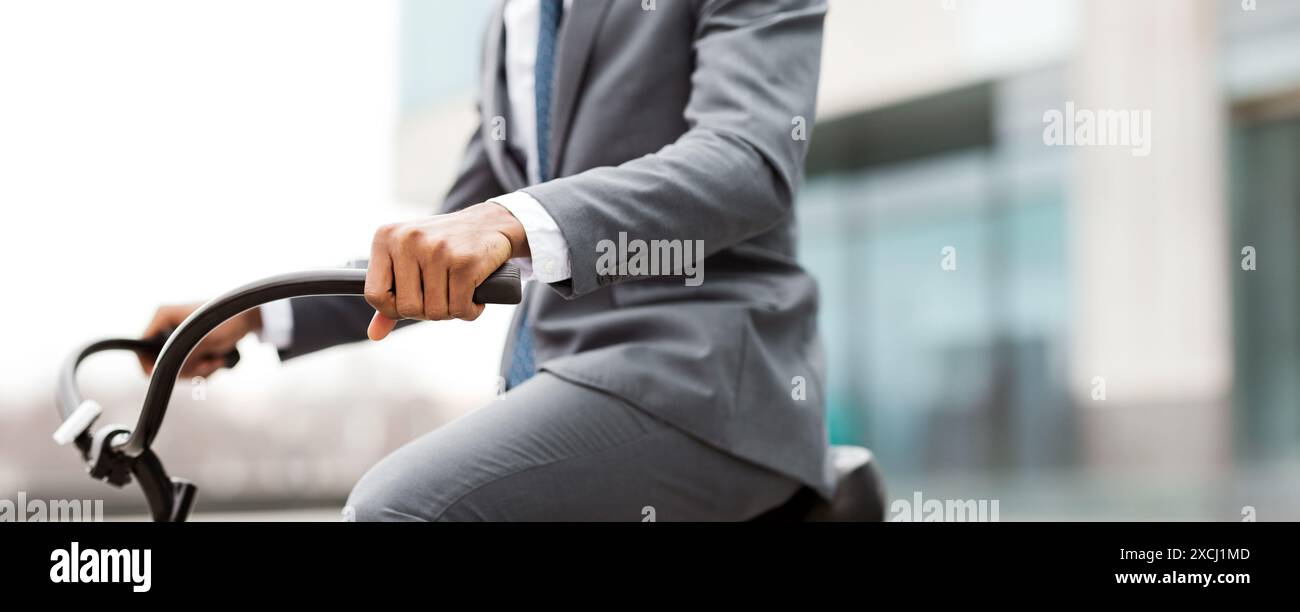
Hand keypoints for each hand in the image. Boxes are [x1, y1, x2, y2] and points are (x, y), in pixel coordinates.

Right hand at [138, 303, 260, 377]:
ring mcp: (176, 338)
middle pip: (160, 362)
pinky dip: (203, 369)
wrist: (248, 319)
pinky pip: (188, 368)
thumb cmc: (229, 320)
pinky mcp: (188, 347)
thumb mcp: (207, 339)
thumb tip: (168, 369)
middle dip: (185, 369)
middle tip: (207, 364)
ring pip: (176, 368)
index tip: (168, 376)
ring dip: (198, 371)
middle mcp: (166, 326)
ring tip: (215, 360)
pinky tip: (216, 361)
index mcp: (163, 317)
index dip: (149, 366)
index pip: (140, 346)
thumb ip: (184, 354)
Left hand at [365, 202, 526, 339]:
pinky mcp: (465, 262)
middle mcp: (408, 240)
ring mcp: (437, 250)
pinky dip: (469, 311)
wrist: (489, 223)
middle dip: (427, 312)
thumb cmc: (445, 246)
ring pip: (436, 311)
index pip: (374, 294)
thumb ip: (391, 296)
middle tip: (442, 297)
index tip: (413, 302)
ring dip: (451, 312)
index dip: (393, 310)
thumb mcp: (410, 261)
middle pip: (407, 308)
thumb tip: (375, 334)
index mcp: (387, 238)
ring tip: (458, 294)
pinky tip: (474, 298)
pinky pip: (461, 308)